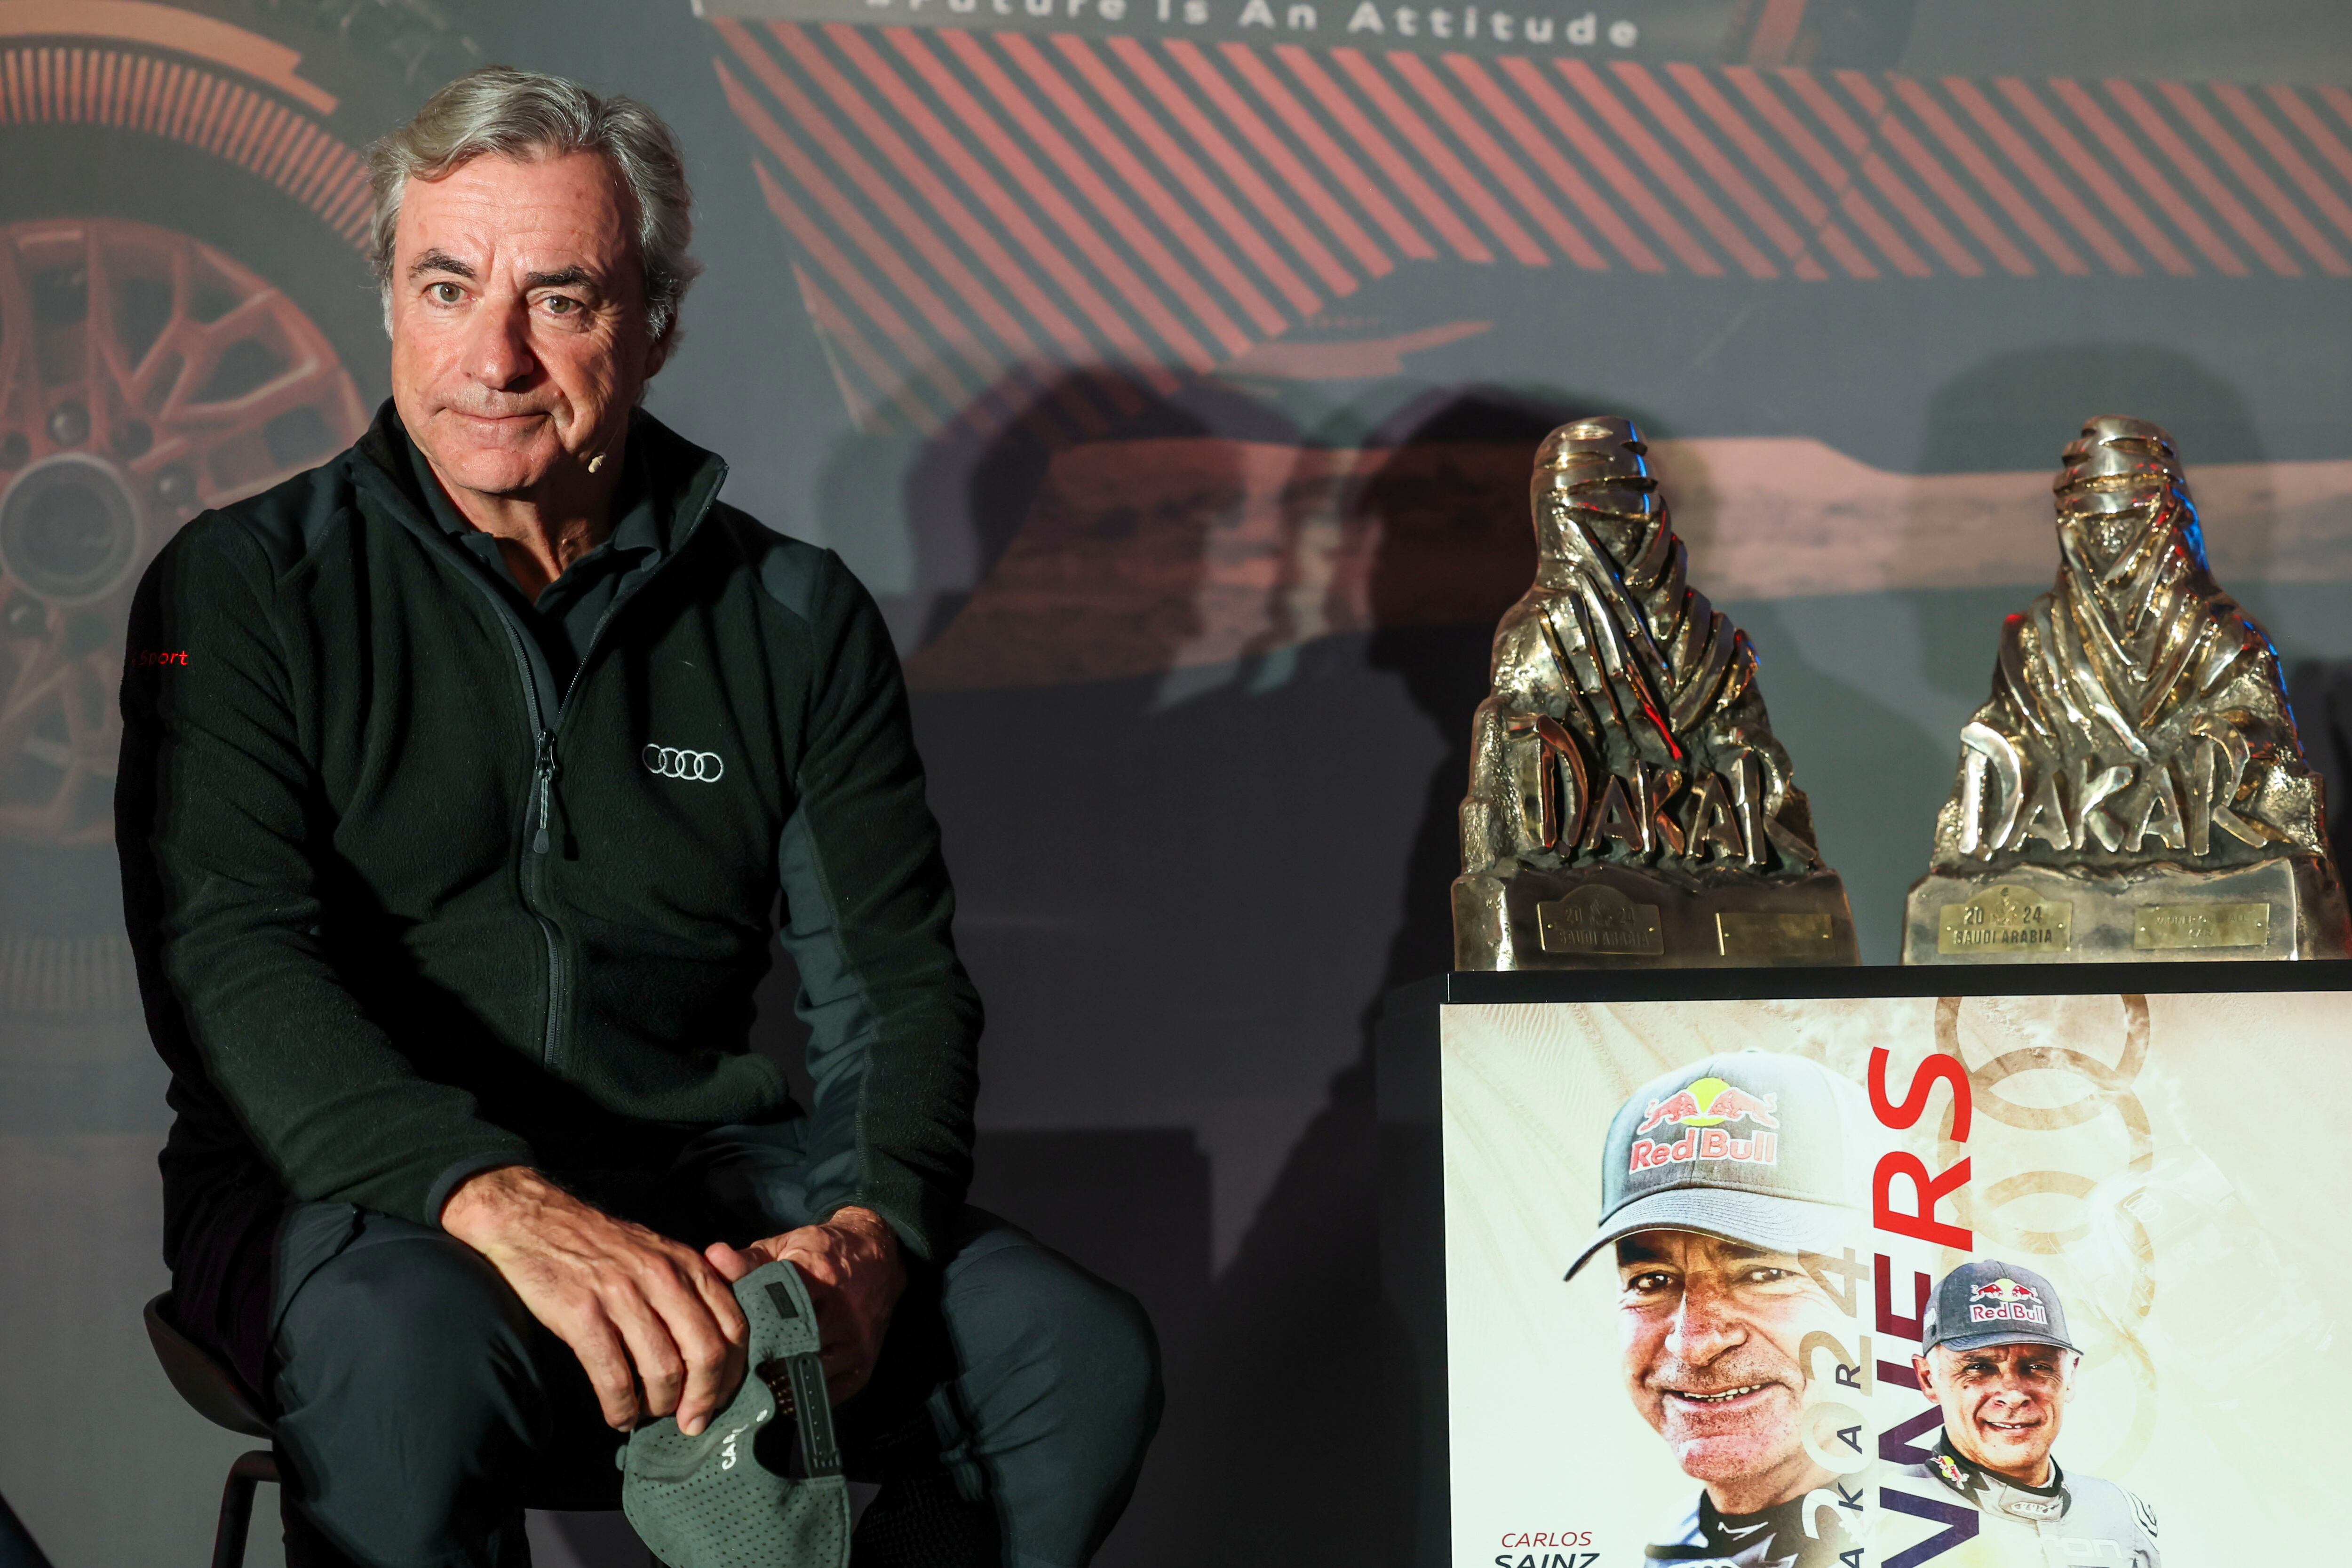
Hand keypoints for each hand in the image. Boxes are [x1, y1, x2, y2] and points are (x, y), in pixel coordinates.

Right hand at [440, 1166, 747, 1434]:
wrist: (534, 1221)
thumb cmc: (599, 1245)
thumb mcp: (658, 1253)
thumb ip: (689, 1290)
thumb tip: (711, 1351)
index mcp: (687, 1264)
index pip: (732, 1325)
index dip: (733, 1371)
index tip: (722, 1399)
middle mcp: (662, 1278)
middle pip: (705, 1353)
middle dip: (703, 1398)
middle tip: (690, 1422)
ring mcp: (622, 1295)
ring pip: (663, 1370)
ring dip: (659, 1406)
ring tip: (647, 1414)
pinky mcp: (583, 1315)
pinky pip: (614, 1377)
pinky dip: (620, 1408)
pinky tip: (618, 1416)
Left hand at [705, 1206, 904, 1403]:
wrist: (878, 1256)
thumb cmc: (823, 1251)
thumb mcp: (786, 1246)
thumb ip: (749, 1259)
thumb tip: (712, 1258)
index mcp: (819, 1277)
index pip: (772, 1313)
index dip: (746, 1332)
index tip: (724, 1343)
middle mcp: (842, 1314)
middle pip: (787, 1350)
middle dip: (758, 1362)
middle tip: (730, 1372)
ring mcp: (856, 1344)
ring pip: (805, 1377)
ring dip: (777, 1382)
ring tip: (752, 1382)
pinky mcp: (863, 1367)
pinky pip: (824, 1394)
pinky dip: (800, 1394)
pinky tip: (781, 1388)